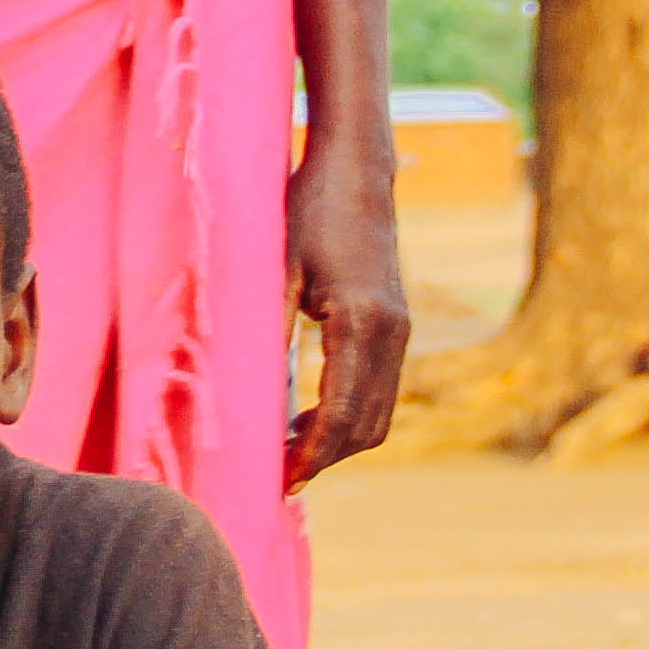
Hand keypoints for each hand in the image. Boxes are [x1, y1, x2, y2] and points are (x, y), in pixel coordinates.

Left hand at [283, 123, 411, 486]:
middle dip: (325, 458)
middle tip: (277, 475)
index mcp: (362, 324)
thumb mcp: (277, 269)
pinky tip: (308, 416)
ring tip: (288, 452)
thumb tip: (247, 397)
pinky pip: (380, 391)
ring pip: (379, 415)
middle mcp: (393, 334)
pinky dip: (349, 415)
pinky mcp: (397, 325)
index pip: (339, 415)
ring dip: (338, 441)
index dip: (311, 456)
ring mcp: (401, 331)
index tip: (279, 480)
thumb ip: (267, 333)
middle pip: (367, 427)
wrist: (357, 169)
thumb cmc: (308, 208)